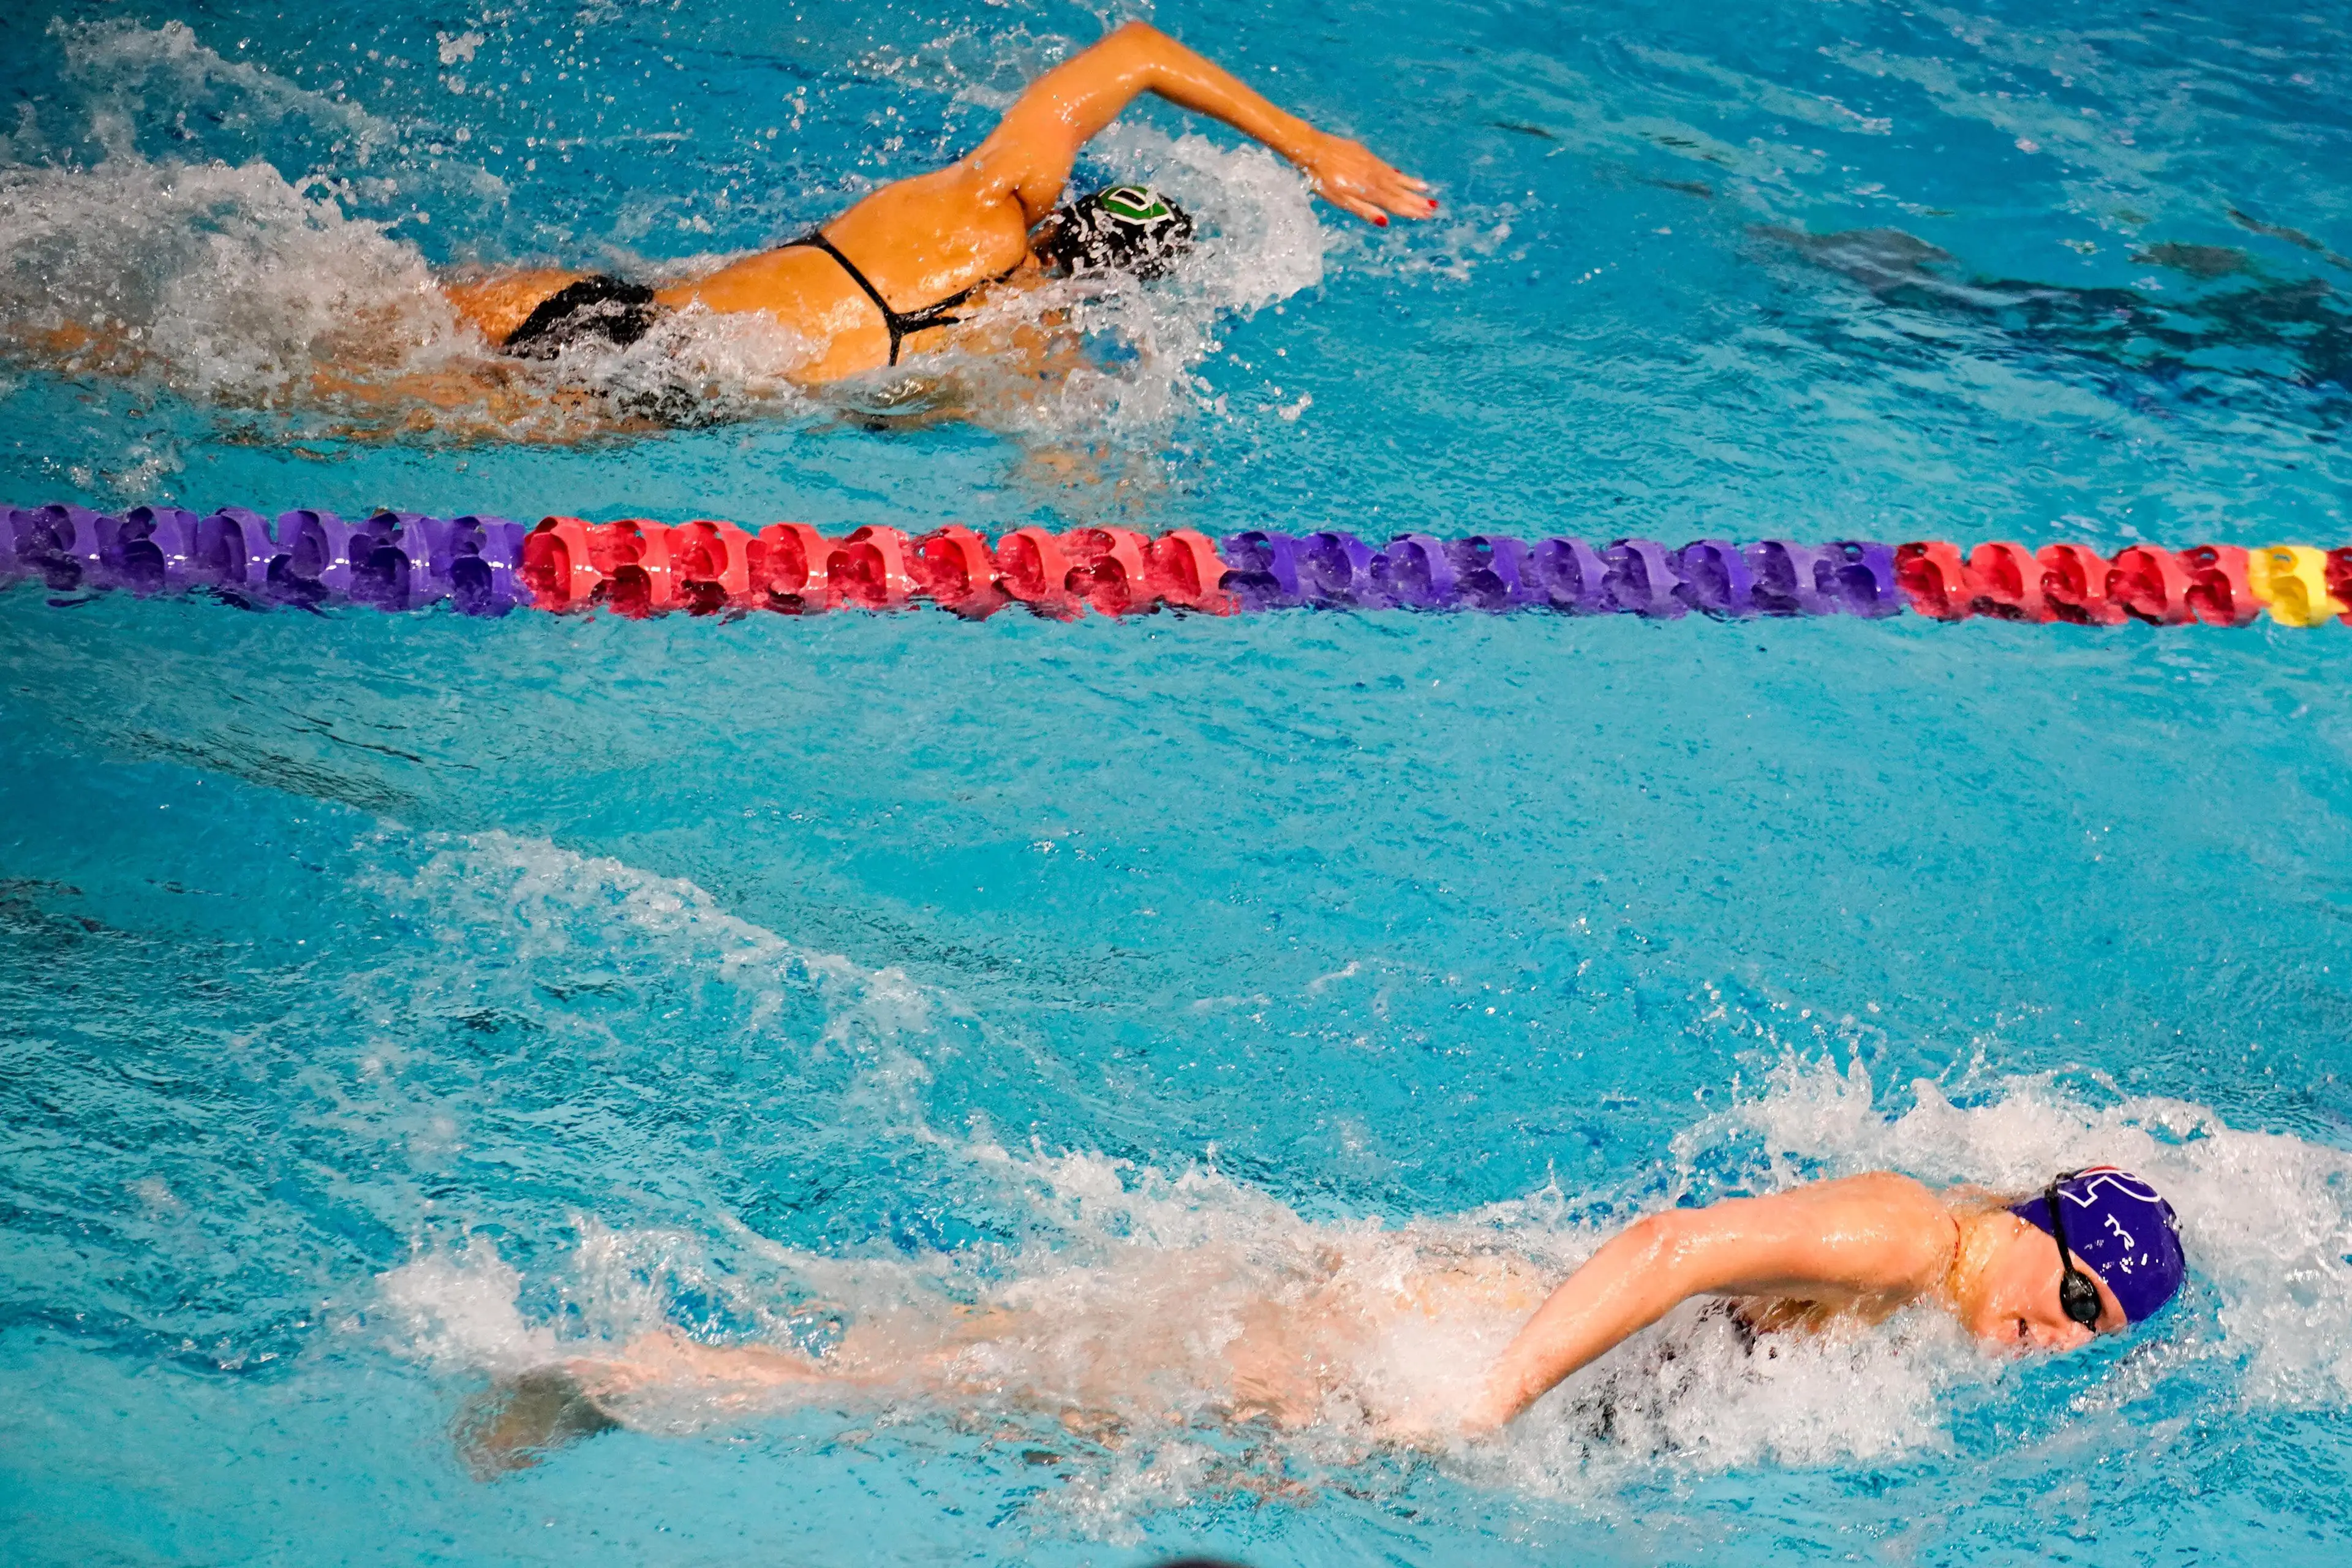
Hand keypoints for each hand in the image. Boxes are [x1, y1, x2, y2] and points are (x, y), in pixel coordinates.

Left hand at [1292, 131, 1436, 225]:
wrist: (1312, 148)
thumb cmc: (1321, 178)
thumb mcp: (1339, 200)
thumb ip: (1363, 210)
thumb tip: (1385, 222)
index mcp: (1368, 190)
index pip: (1394, 203)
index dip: (1410, 210)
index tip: (1426, 215)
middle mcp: (1373, 177)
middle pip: (1398, 191)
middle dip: (1416, 200)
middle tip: (1433, 207)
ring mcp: (1370, 163)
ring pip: (1395, 177)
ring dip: (1411, 184)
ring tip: (1426, 189)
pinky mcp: (1364, 154)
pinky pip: (1386, 166)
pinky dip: (1397, 172)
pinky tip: (1402, 174)